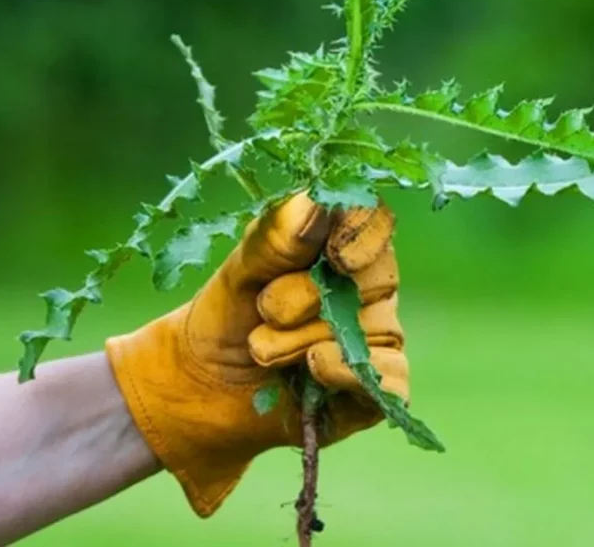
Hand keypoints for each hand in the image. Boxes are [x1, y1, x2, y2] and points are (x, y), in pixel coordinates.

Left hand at [106, 193, 408, 516]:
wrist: (204, 387)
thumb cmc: (225, 315)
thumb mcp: (239, 272)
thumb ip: (275, 239)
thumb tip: (317, 205)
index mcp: (339, 242)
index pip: (374, 221)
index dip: (363, 235)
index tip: (333, 255)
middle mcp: (367, 286)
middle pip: (372, 278)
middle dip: (307, 297)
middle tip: (262, 310)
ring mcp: (375, 336)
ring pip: (369, 331)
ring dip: (303, 342)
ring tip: (260, 351)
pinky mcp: (374, 386)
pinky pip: (389, 378)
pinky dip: (346, 373)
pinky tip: (311, 371)